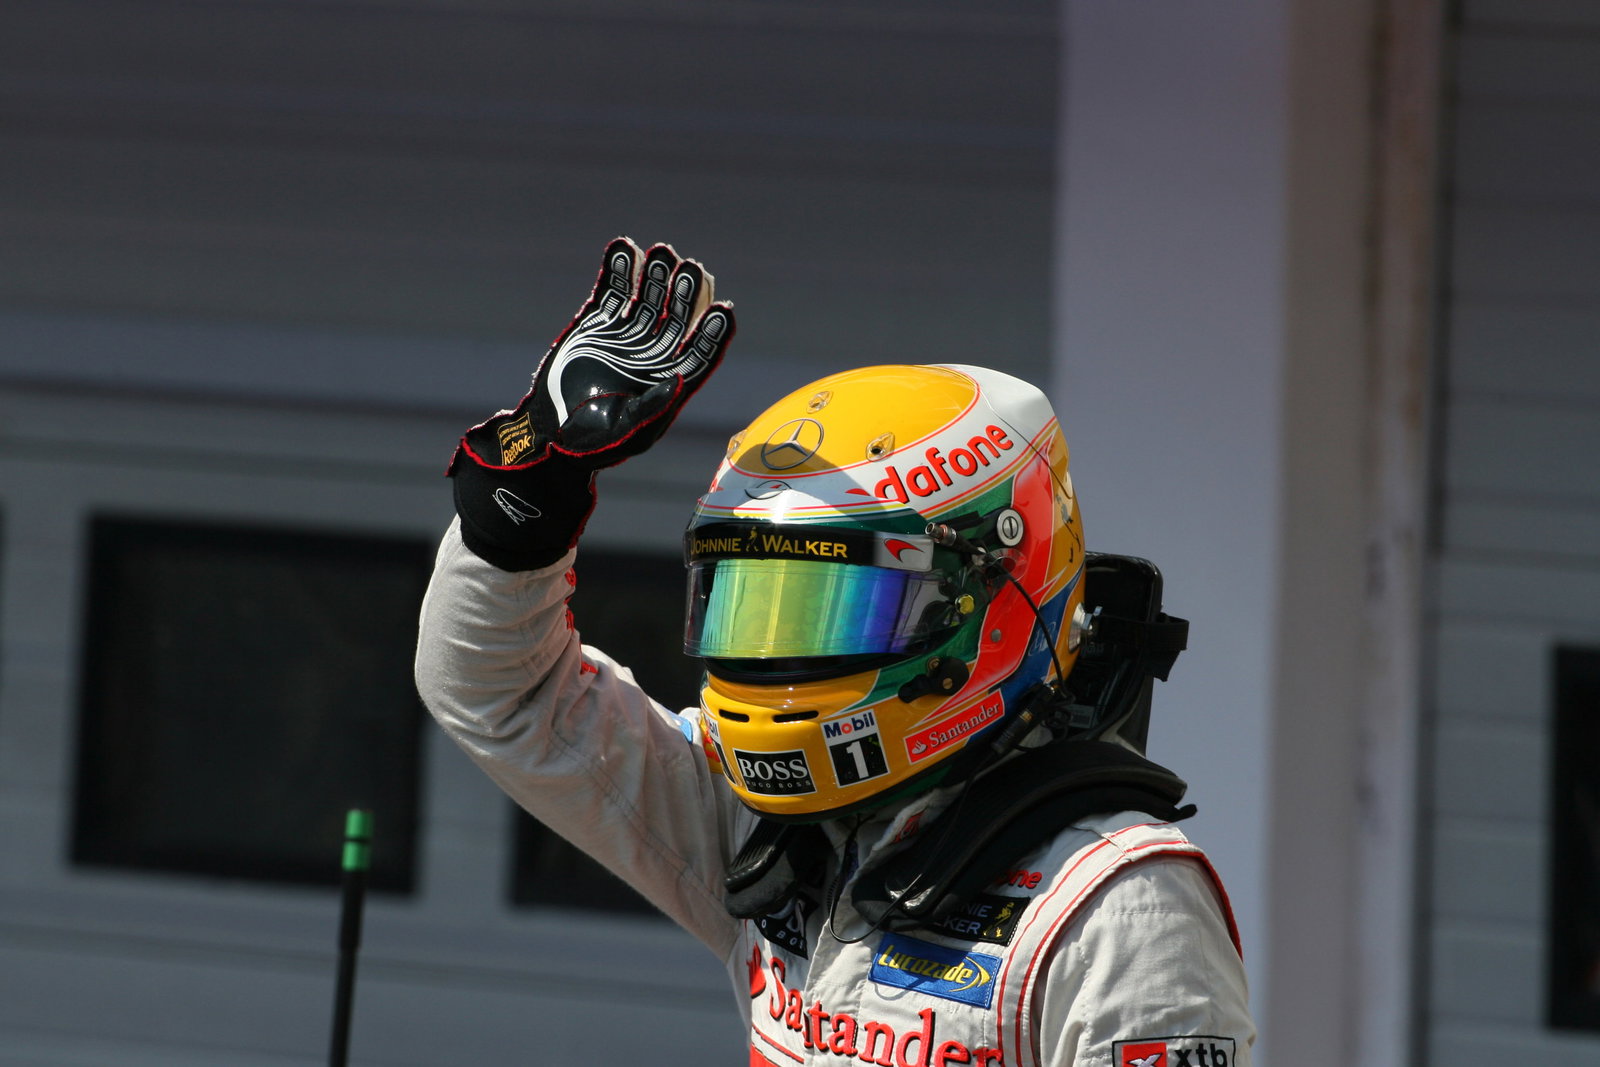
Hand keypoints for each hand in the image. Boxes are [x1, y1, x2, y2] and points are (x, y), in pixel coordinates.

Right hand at [449, 237, 734, 569]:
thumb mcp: (627, 431)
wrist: (550, 432)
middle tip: (691, 269)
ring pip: (649, 297)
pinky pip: (611, 291)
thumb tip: (680, 381)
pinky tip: (623, 247)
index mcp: (671, 382)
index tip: (724, 311)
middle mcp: (654, 354)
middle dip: (686, 292)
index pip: (702, 351)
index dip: (714, 332)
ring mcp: (627, 334)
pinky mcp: (598, 322)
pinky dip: (617, 269)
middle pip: (680, 316)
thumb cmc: (594, 443)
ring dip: (656, 274)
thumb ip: (653, 408)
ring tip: (661, 252)